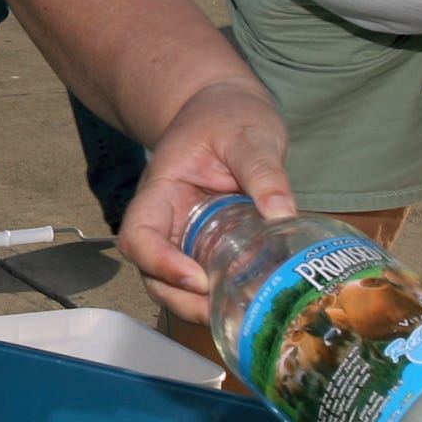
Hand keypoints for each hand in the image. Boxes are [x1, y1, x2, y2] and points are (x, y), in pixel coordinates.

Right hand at [116, 79, 297, 325]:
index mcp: (162, 190)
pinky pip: (202, 279)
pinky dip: (218, 297)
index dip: (160, 263)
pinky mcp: (205, 245)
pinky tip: (248, 303)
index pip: (138, 235)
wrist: (224, 108)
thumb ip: (264, 172)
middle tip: (226, 310)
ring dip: (199, 306)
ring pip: (174, 284)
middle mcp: (165, 220)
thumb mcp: (250, 136)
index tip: (198, 277)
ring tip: (240, 313)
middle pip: (151, 273)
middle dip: (182, 300)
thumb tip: (283, 214)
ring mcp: (183, 235)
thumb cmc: (227, 116)